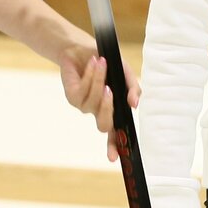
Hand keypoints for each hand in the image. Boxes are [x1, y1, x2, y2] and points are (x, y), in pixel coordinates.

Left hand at [59, 47, 141, 162]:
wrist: (82, 48)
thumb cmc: (106, 62)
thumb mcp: (124, 73)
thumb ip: (133, 88)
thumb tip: (135, 105)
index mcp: (112, 109)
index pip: (115, 134)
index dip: (115, 147)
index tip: (115, 158)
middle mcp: (98, 111)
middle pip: (103, 125)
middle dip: (107, 109)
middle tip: (111, 91)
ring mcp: (84, 105)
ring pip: (94, 102)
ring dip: (99, 80)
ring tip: (102, 62)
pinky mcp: (72, 97)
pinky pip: (84, 90)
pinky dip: (91, 75)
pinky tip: (93, 63)